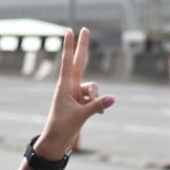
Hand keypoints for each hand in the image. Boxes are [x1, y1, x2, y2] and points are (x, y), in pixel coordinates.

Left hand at [34, 28, 114, 155]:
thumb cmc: (63, 127)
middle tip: (85, 29)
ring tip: (92, 112)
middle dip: (83, 46)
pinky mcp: (81, 101)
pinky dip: (98, 105)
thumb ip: (97, 105)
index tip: (70, 30)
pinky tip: (96, 114)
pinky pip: (96, 98)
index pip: (68, 61)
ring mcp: (76, 93)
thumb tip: (113, 98)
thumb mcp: (81, 116)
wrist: (57, 141)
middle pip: (79, 62)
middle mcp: (70, 86)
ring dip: (96, 98)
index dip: (70, 46)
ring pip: (94, 87)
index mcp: (65, 86)